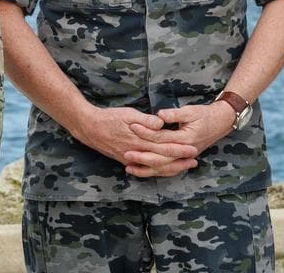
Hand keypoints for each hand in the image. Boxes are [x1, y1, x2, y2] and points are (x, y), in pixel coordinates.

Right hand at [71, 105, 197, 169]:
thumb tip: (161, 124)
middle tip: (194, 161)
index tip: (193, 149)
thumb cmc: (110, 117)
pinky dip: (155, 170)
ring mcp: (130, 159)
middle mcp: (136, 153)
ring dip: (170, 168)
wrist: (89, 127)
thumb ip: (146, 120)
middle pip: (162, 161)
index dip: (180, 149)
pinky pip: (143, 169)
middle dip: (179, 161)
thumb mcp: (129, 114)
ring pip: (154, 167)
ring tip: (183, 167)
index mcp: (140, 141)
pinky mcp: (125, 160)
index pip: (164, 147)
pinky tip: (162, 170)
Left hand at [123, 103, 232, 176]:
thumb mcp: (190, 111)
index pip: (161, 138)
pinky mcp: (182, 160)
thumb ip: (174, 114)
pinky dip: (154, 171)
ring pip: (163, 168)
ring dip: (146, 169)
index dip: (146, 132)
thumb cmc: (205, 115)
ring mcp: (184, 158)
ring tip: (129, 167)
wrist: (220, 123)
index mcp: (185, 138)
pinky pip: (167, 170)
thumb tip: (159, 115)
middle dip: (142, 157)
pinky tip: (141, 171)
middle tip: (126, 153)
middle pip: (160, 158)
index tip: (132, 126)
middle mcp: (185, 152)